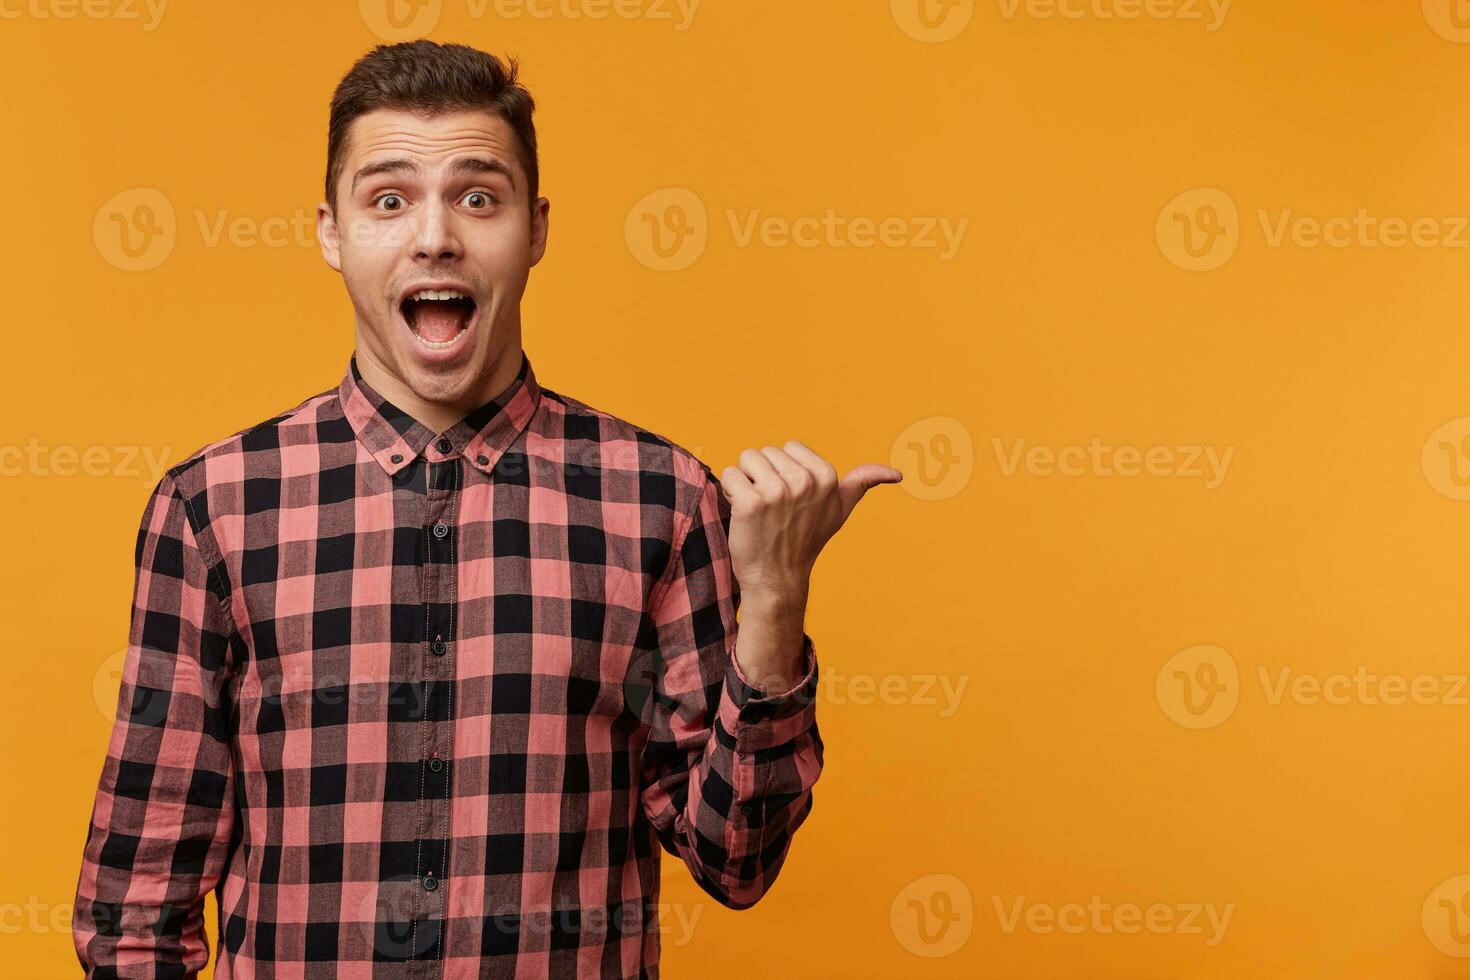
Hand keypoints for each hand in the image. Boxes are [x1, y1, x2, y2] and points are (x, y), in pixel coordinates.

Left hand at [719, 440, 902, 600]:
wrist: (778, 578)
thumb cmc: (806, 541)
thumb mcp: (840, 510)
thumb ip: (862, 484)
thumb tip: (897, 474)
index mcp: (826, 476)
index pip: (788, 447)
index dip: (784, 471)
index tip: (791, 499)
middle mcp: (804, 481)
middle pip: (765, 452)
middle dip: (763, 475)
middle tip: (773, 509)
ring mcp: (777, 491)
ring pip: (746, 460)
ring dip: (745, 483)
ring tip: (759, 510)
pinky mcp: (751, 502)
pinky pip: (730, 475)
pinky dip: (731, 493)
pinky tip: (744, 514)